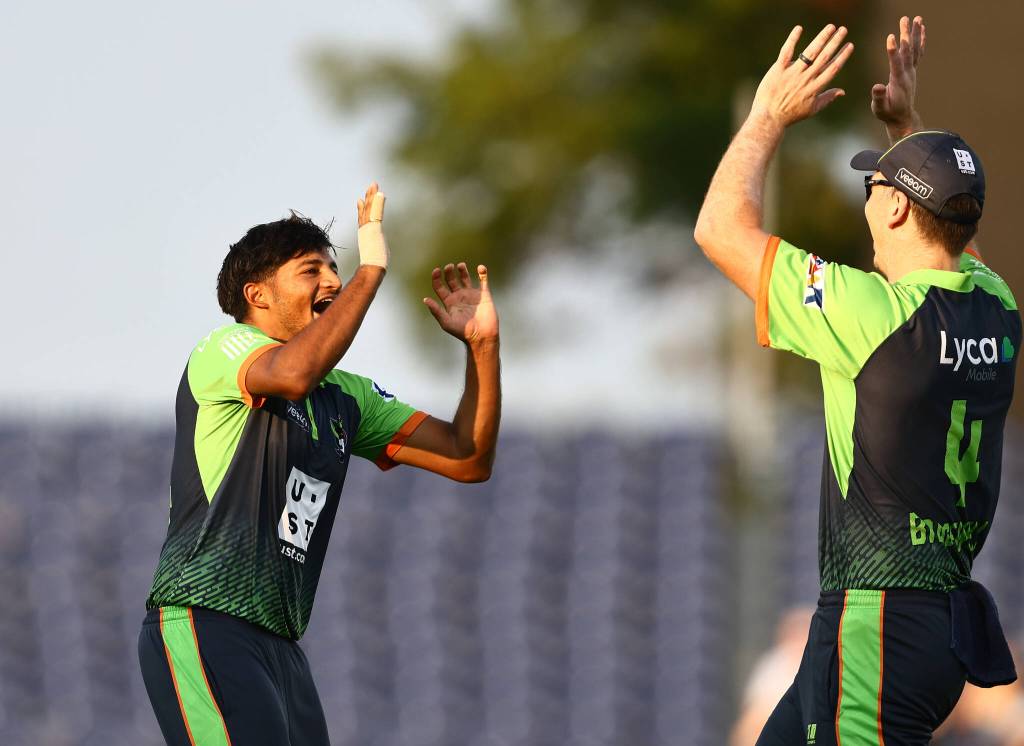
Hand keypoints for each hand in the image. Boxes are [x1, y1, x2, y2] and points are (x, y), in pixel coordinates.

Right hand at [356, 182, 388, 268]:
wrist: (372, 268)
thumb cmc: (374, 266)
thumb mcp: (375, 254)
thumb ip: (376, 251)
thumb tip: (377, 259)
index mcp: (365, 234)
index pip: (362, 218)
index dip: (361, 208)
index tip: (360, 200)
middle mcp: (365, 229)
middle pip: (366, 210)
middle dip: (368, 197)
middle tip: (371, 186)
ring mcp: (368, 228)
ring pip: (370, 208)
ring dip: (372, 196)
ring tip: (374, 185)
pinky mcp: (374, 228)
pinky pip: (377, 212)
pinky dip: (378, 202)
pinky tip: (380, 193)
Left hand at [423, 263, 498, 344]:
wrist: (482, 336)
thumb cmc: (463, 332)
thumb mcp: (446, 322)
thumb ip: (436, 311)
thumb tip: (425, 299)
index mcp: (449, 302)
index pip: (439, 287)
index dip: (437, 278)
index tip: (437, 270)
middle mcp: (459, 297)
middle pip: (451, 280)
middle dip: (449, 272)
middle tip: (449, 267)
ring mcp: (471, 295)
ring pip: (465, 278)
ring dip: (462, 270)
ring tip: (460, 265)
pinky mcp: (484, 295)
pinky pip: (483, 281)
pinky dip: (483, 273)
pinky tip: (480, 268)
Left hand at [749, 24, 853, 128]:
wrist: (769, 118)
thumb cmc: (790, 115)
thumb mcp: (812, 109)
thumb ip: (827, 98)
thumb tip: (842, 91)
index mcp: (815, 87)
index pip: (833, 68)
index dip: (842, 56)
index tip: (850, 45)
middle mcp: (806, 78)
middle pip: (824, 57)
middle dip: (835, 42)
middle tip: (843, 29)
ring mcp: (792, 73)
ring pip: (810, 52)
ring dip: (822, 38)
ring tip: (831, 27)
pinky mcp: (778, 70)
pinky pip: (786, 52)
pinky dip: (792, 40)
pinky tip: (799, 28)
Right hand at [870, 16, 924, 138]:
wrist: (902, 118)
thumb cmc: (888, 113)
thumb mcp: (880, 108)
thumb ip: (878, 98)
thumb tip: (877, 88)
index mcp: (898, 81)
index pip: (896, 63)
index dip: (893, 50)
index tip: (891, 36)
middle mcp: (907, 73)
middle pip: (907, 51)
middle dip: (906, 34)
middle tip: (905, 19)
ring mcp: (911, 71)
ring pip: (914, 49)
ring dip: (915, 33)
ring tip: (917, 18)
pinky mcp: (912, 71)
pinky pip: (918, 53)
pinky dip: (920, 41)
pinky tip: (921, 30)